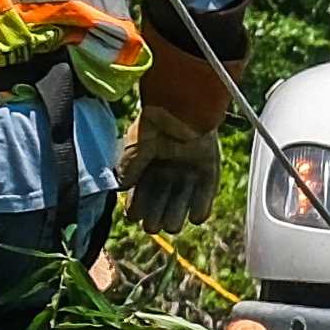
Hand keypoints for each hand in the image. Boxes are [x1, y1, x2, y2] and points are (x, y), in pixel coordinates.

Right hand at [128, 109, 223, 231]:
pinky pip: (205, 199)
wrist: (181, 109)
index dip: (137, 209)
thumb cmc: (155, 125)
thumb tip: (120, 188)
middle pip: (159, 208)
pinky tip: (193, 217)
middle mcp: (167, 172)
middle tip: (153, 220)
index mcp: (148, 166)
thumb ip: (129, 169)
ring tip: (170, 221)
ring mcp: (188, 173)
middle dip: (155, 218)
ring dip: (174, 218)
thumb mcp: (135, 149)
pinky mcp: (208, 171)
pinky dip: (200, 210)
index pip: (140, 197)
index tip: (134, 214)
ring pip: (180, 208)